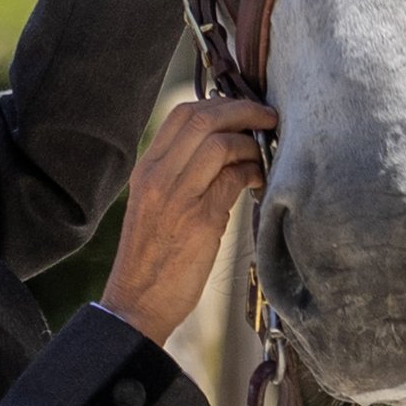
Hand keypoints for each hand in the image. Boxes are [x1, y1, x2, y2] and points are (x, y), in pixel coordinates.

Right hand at [101, 98, 275, 346]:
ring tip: (265, 157)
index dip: (220, 102)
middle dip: (244, 110)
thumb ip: (183, 175)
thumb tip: (229, 150)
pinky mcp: (199, 221)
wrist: (136, 303)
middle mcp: (158, 176)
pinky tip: (260, 182)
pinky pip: (233, 179)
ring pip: (221, 143)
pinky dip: (254, 173)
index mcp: (146, 168)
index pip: (182, 113)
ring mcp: (178, 196)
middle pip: (204, 117)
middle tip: (269, 117)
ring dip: (252, 143)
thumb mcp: (158, 205)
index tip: (245, 109)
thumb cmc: (153, 258)